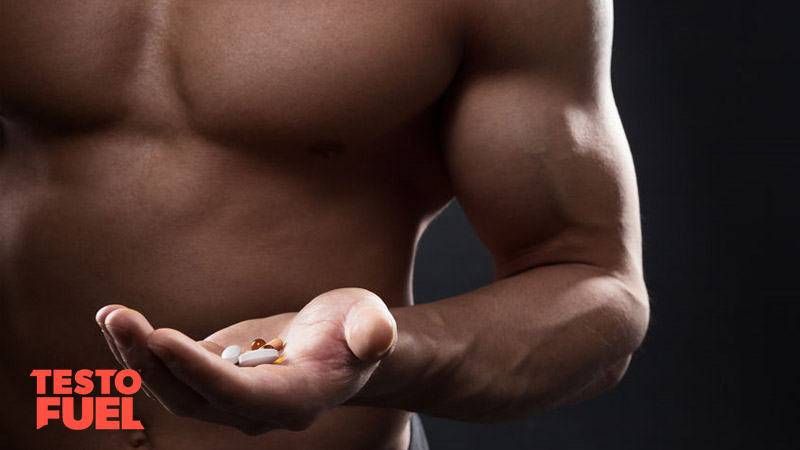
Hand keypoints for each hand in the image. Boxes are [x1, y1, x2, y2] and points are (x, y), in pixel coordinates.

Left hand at [96, 288, 396, 434]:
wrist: (339, 344)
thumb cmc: (356, 329)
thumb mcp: (369, 320)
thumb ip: (372, 330)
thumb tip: (377, 335)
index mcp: (296, 400)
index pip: (240, 396)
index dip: (200, 370)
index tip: (162, 336)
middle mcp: (255, 410)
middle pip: (193, 399)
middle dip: (153, 363)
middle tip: (121, 319)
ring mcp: (229, 398)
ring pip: (172, 388)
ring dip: (137, 355)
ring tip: (112, 314)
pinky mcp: (211, 377)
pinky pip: (169, 370)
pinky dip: (141, 347)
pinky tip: (119, 319)